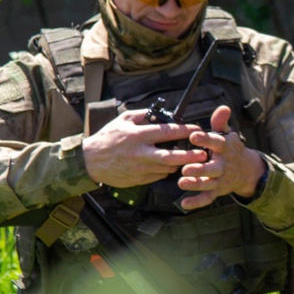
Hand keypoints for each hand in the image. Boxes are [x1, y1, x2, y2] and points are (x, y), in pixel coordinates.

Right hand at [83, 109, 206, 187]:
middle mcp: (140, 153)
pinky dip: (166, 170)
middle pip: (171, 156)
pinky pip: (159, 176)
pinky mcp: (138, 180)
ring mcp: (139, 169)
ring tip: (189, 158)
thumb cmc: (107, 137)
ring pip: (167, 168)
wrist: (90, 161)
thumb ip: (143, 115)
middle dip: (190, 155)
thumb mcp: (123, 120)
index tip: (197, 129)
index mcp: (137, 136)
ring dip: (179, 163)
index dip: (185, 131)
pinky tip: (170, 165)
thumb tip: (162, 113)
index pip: (166, 132)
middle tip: (203, 153)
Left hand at [176, 105, 267, 210]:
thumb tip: (223, 108)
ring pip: (209, 184)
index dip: (206, 139)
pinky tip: (184, 204)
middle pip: (213, 168)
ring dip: (196, 184)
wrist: (246, 170)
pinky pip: (207, 198)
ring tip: (182, 182)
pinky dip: (196, 202)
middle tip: (186, 168)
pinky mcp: (217, 191)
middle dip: (200, 169)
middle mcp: (224, 165)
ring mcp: (221, 179)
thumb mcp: (227, 134)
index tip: (194, 136)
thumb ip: (221, 123)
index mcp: (225, 148)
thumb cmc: (229, 149)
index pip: (216, 142)